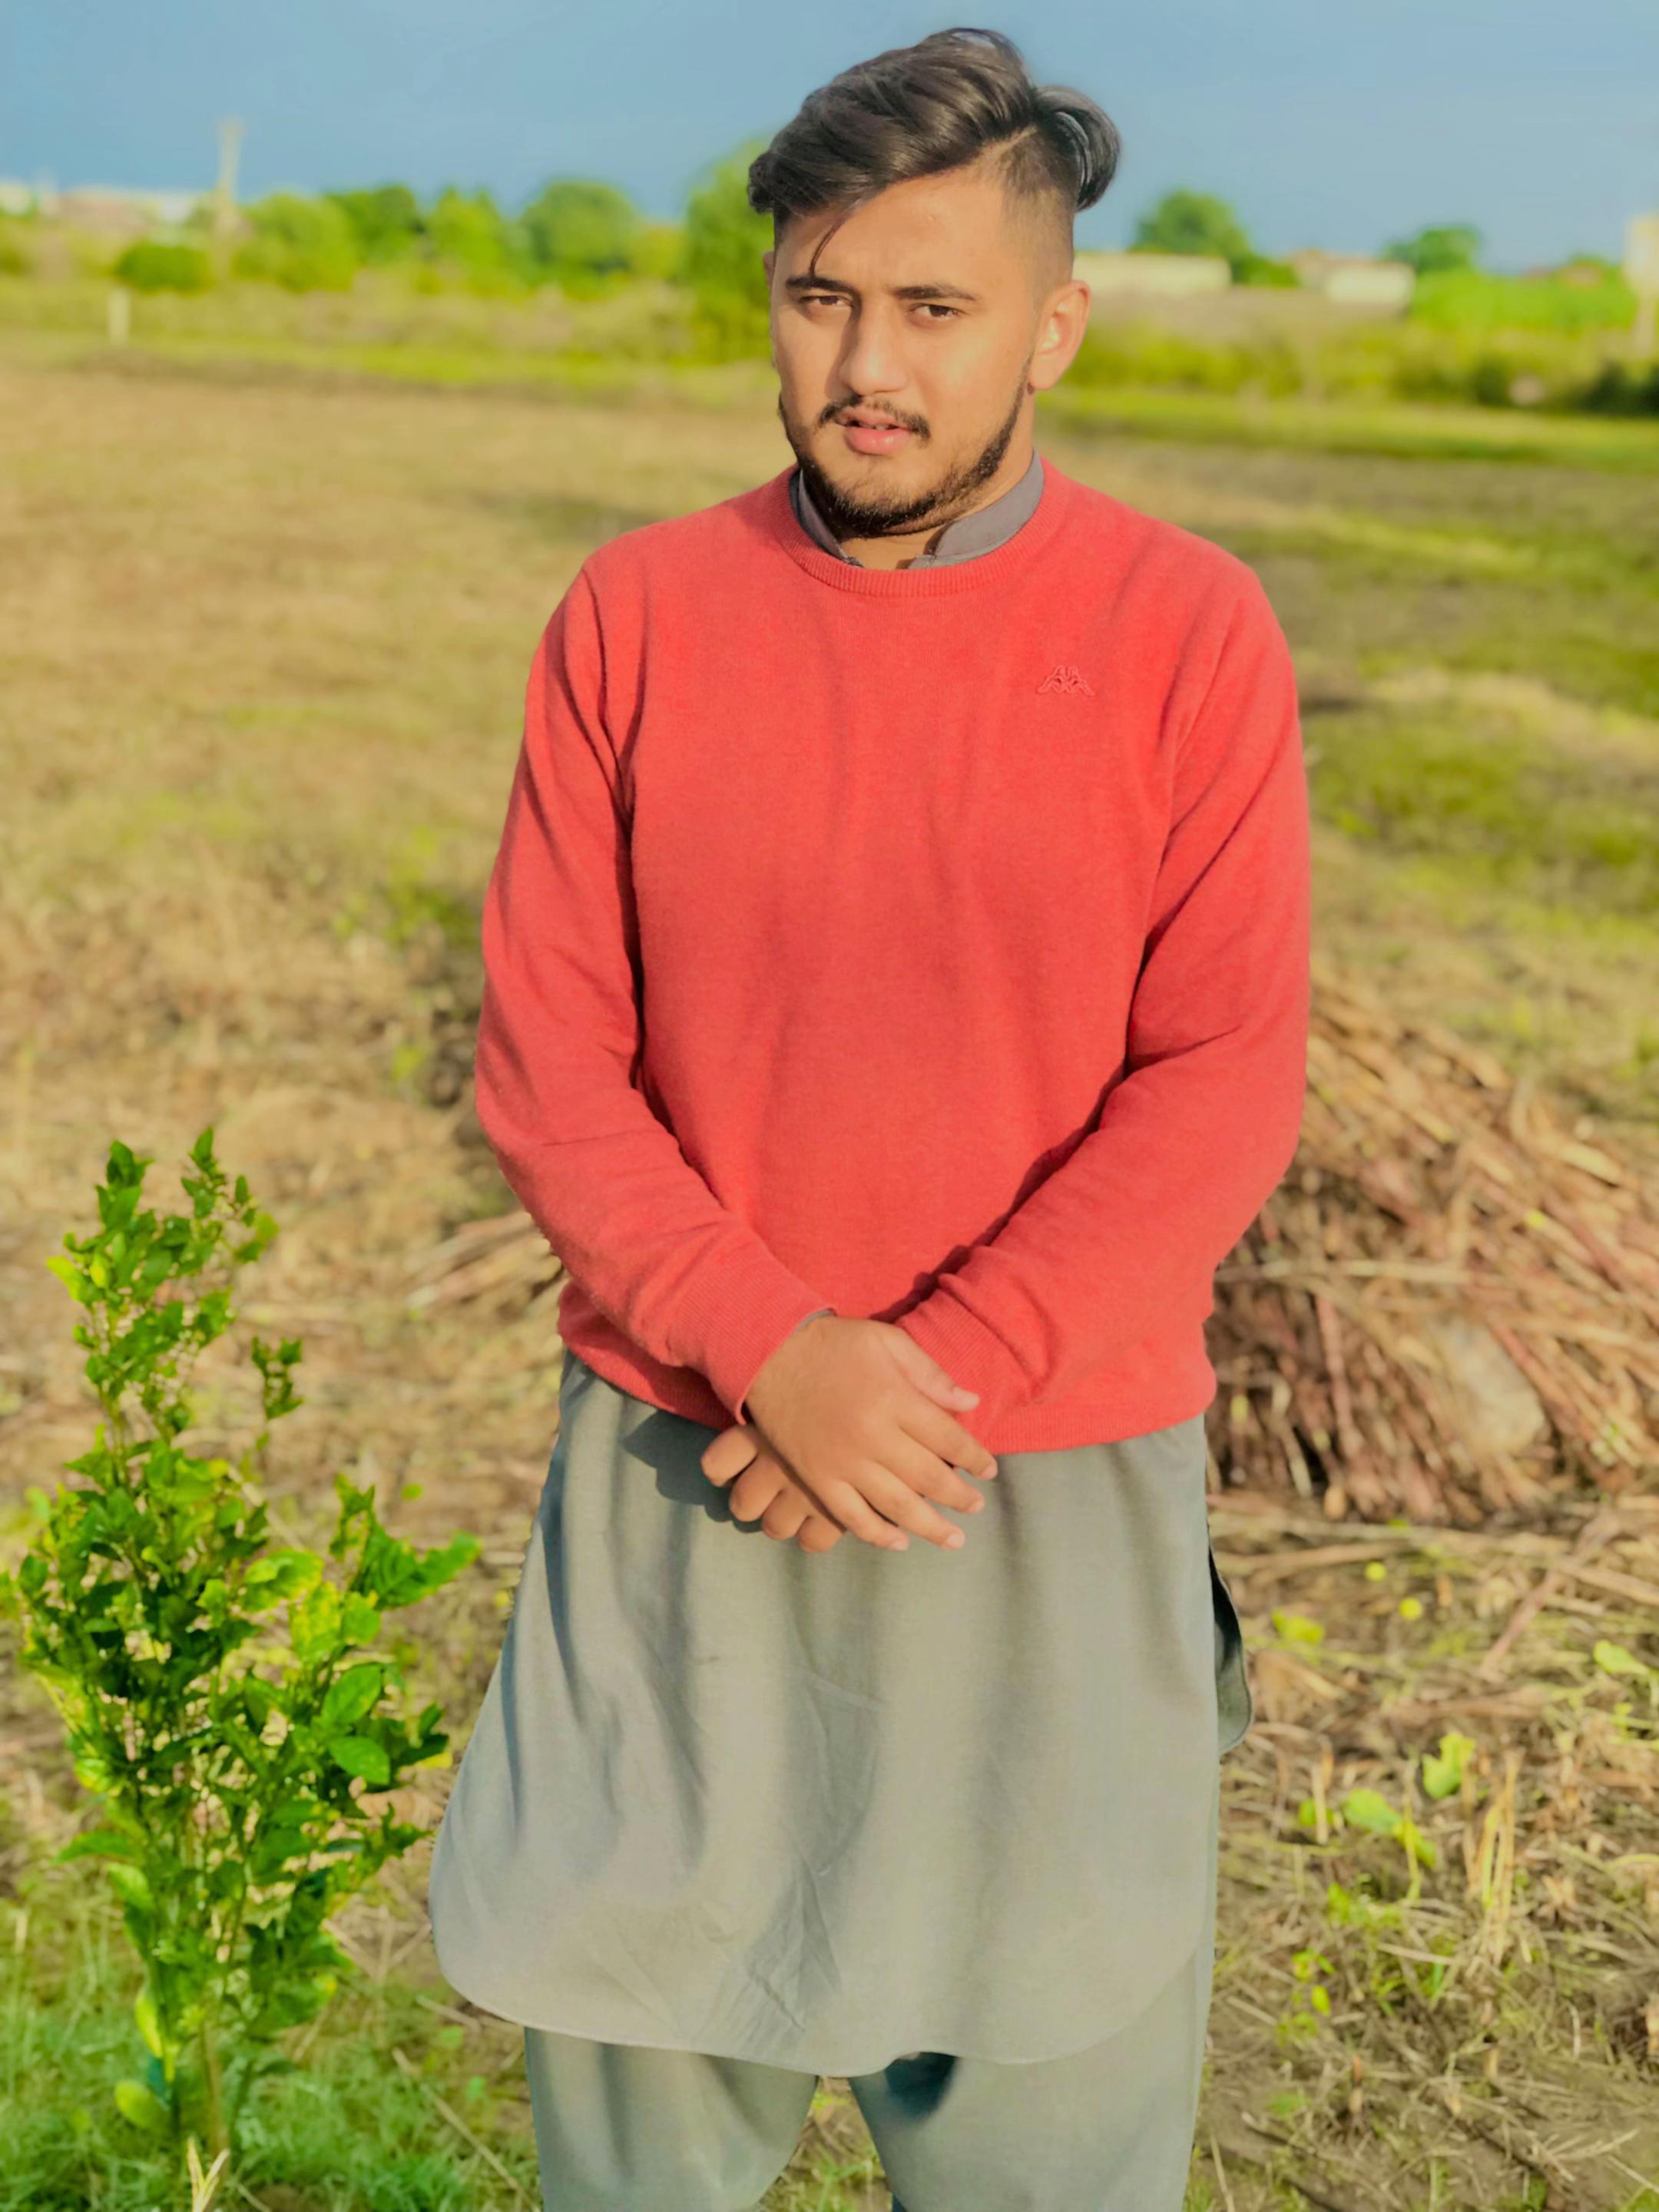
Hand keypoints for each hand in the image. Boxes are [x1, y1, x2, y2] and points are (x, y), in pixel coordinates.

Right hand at [708, 1315, 997, 1553]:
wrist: (767, 1352)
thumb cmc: (834, 1344)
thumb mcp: (887, 1341)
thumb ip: (929, 1373)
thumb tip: (971, 1401)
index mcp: (894, 1399)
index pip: (948, 1437)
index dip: (974, 1457)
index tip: (989, 1470)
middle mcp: (873, 1435)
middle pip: (929, 1476)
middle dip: (959, 1496)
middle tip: (977, 1508)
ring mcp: (842, 1462)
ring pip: (896, 1505)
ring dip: (929, 1526)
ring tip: (953, 1539)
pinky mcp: (816, 1477)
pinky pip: (851, 1516)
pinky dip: (877, 1534)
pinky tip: (899, 1542)